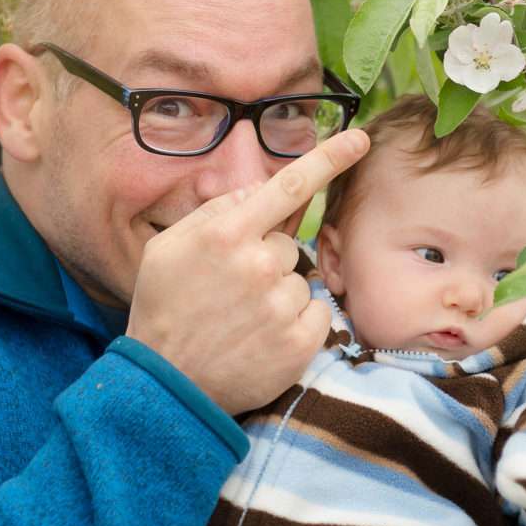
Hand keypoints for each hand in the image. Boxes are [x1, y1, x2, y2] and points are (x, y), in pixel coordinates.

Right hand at [126, 129, 369, 414]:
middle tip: (231, 291)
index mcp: (227, 233)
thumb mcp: (168, 246)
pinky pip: (316, 313)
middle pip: (287, 243)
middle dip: (266, 260)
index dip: (330, 158)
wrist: (167, 386)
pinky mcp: (299, 343)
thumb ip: (215, 210)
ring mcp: (281, 306)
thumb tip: (258, 190)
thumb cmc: (164, 308)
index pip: (290, 184)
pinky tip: (263, 338)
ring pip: (301, 280)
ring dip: (280, 294)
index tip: (361, 139)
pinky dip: (298, 323)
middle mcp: (259, 264)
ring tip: (242, 319)